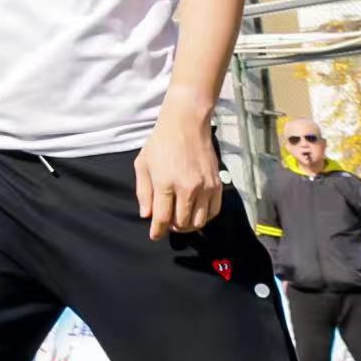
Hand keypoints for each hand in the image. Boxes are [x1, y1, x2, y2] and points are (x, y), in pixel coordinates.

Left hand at [134, 113, 221, 239]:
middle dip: (172, 228)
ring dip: (189, 225)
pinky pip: (214, 211)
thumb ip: (143, 192)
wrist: (185, 125)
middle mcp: (187, 188)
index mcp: (165, 183)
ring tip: (181, 220)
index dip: (157, 230)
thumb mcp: (142, 165)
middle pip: (182, 223)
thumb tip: (146, 215)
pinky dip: (205, 218)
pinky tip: (196, 214)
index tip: (155, 235)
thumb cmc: (160, 143)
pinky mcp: (217, 185)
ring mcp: (205, 187)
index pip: (162, 217)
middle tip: (167, 224)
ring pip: (199, 221)